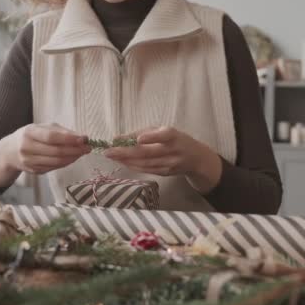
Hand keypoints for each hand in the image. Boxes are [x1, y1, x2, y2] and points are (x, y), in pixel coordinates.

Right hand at [0, 123, 89, 185]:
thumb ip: (62, 131)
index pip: (51, 137)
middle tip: (88, 147)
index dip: (69, 139)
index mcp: (29, 132)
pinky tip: (73, 158)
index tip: (84, 139)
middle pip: (56, 151)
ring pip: (57, 162)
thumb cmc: (31, 135)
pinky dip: (66, 163)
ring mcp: (29, 162)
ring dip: (73, 158)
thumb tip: (82, 137)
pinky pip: (54, 167)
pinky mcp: (34, 171)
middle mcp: (27, 148)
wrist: (10, 151)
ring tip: (82, 152)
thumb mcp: (42, 127)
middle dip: (75, 150)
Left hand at [103, 127, 222, 192]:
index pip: (164, 136)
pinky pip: (146, 170)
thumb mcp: (164, 130)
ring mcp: (170, 164)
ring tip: (111, 156)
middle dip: (126, 152)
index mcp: (174, 136)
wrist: (196, 158)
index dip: (151, 137)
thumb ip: (143, 132)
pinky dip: (132, 166)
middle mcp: (173, 151)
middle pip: (148, 152)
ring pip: (145, 163)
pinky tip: (122, 163)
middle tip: (108, 151)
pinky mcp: (166, 173)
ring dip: (126, 161)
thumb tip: (118, 138)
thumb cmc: (175, 140)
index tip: (138, 139)